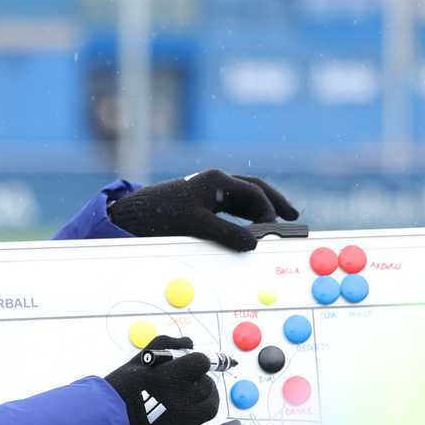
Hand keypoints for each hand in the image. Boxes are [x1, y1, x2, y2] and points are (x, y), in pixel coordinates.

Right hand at [103, 336, 240, 424]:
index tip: (190, 364)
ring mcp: (183, 423)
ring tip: (197, 395)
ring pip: (210, 406)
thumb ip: (166, 344)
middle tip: (187, 381)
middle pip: (206, 385)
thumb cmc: (118, 389)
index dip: (195, 362)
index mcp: (168, 378)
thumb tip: (190, 341)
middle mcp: (179, 401)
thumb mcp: (139, 359)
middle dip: (199, 380)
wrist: (104, 423)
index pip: (199, 362)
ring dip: (208, 397)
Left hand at [108, 170, 298, 251]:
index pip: (252, 191)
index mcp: (216, 181)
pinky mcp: (201, 202)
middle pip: (253, 188)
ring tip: (276, 223)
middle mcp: (214, 182)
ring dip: (260, 209)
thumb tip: (254, 244)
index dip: (268, 209)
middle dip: (274, 201)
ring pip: (242, 197)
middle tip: (293, 216)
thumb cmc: (161, 216)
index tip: (276, 227)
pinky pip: (230, 206)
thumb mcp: (196, 227)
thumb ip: (227, 234)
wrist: (131, 216)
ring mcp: (208, 191)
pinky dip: (245, 216)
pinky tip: (250, 227)